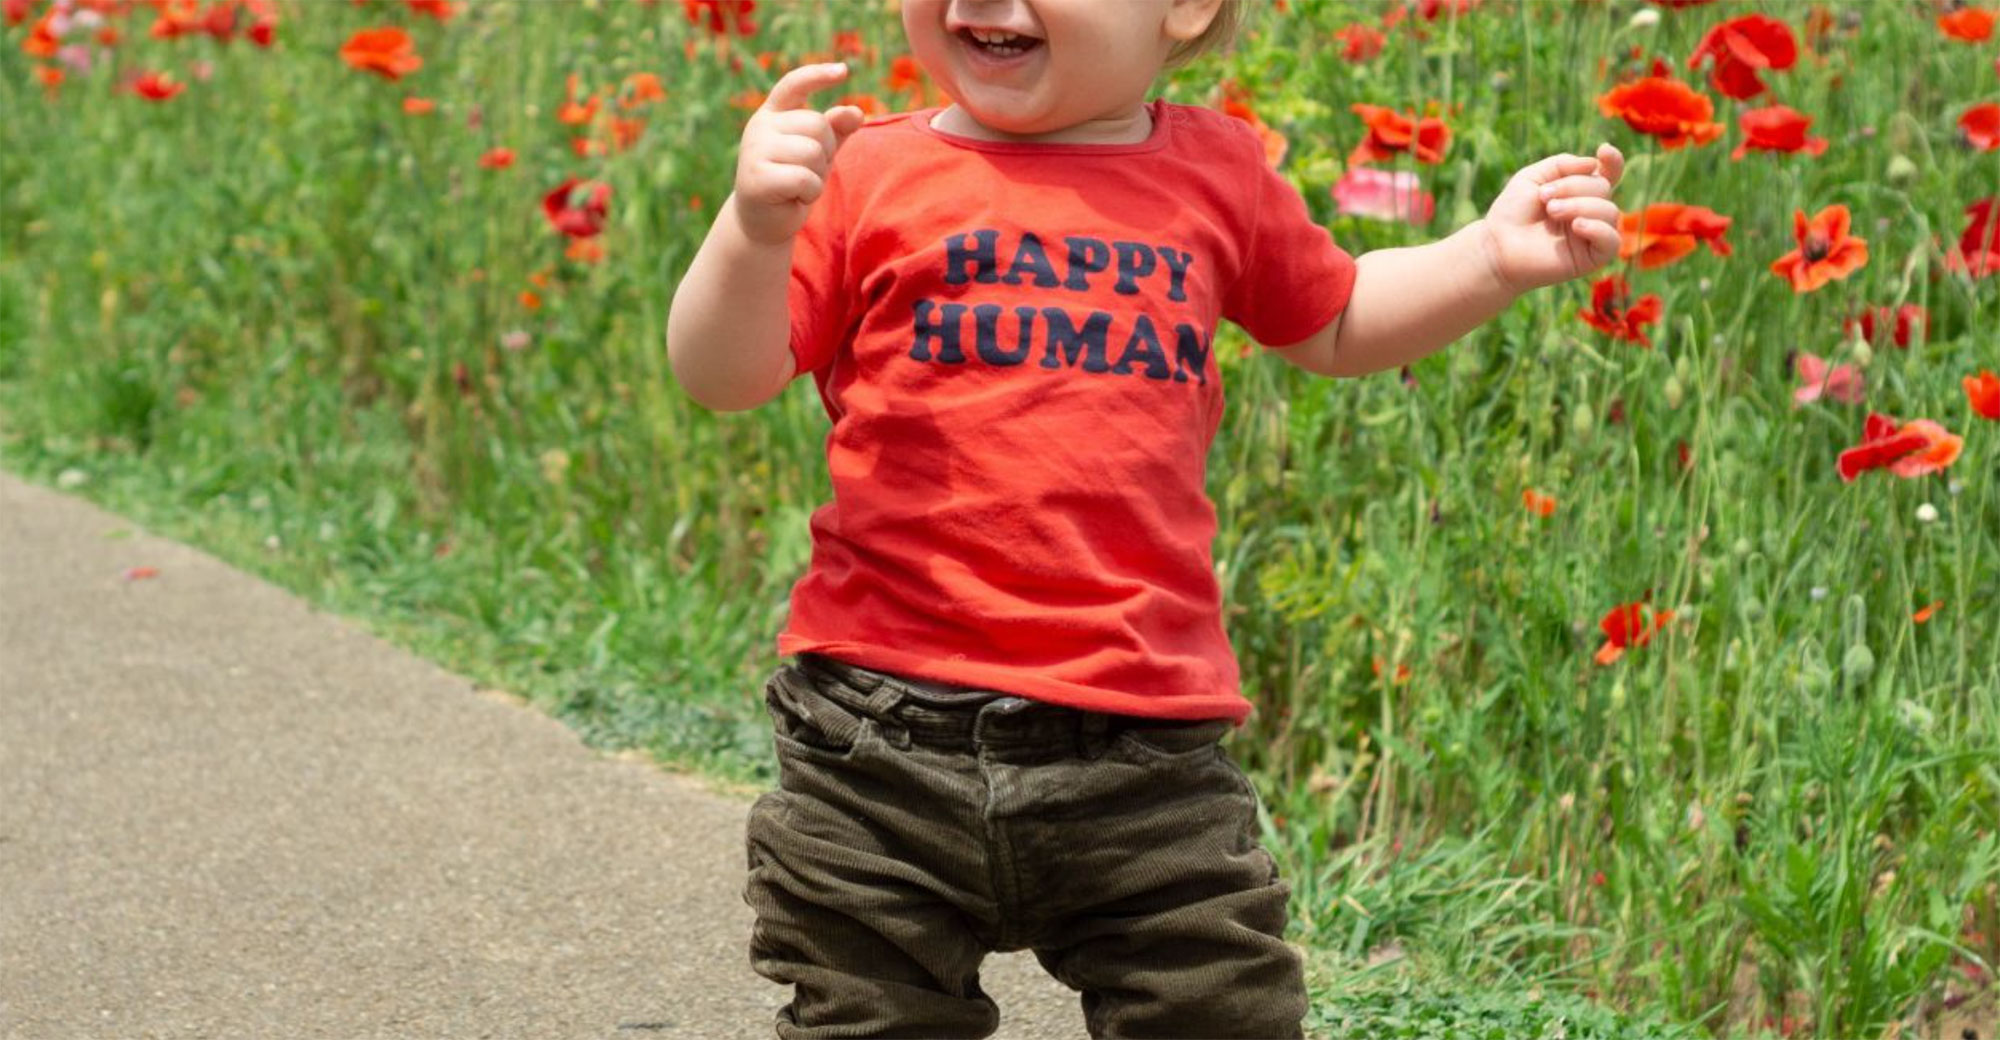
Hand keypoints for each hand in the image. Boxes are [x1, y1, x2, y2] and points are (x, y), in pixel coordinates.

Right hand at [733, 62, 865, 245]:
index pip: (794, 84)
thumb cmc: (792, 182)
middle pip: (817, 125)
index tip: (843, 71)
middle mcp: (759, 126)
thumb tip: (855, 112)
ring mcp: (754, 150)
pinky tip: (795, 197)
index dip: (818, 75)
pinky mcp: (755, 178)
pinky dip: (810, 192)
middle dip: (825, 152)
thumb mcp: (818, 153)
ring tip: (800, 186)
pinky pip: (804, 178)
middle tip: (808, 171)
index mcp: (773, 114)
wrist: (763, 222)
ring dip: (817, 176)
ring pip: (812, 152)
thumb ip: (835, 130)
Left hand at [1478, 143, 1624, 293]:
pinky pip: (1612, 241)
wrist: (1497, 246)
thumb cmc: (1512, 212)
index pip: (1608, 174)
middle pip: (1603, 188)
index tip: (1603, 150)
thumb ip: (1562, 164)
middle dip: (1573, 186)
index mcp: (1580, 191)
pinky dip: (1598, 229)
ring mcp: (1592, 234)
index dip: (1612, 161)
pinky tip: (1577, 225)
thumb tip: (1594, 164)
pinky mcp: (1591, 257)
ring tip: (1551, 211)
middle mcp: (1590, 211)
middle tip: (1544, 197)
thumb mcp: (1533, 177)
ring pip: (1609, 211)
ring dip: (1579, 206)